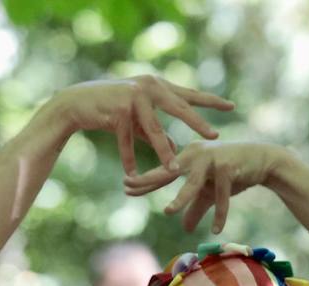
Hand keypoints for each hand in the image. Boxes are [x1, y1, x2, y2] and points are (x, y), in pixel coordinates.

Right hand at [50, 75, 232, 175]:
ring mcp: (133, 96)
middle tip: (215, 136)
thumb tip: (176, 148)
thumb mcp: (138, 121)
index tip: (232, 106)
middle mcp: (148, 87)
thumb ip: (157, 133)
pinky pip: (127, 140)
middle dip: (197, 123)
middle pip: (179, 107)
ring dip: (162, 152)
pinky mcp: (118, 109)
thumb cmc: (109, 110)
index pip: (189, 95)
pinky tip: (133, 175)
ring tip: (174, 170)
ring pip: (153, 129)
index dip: (210, 101)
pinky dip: (128, 158)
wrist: (76, 103)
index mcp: (157, 87)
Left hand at [124, 141, 286, 232]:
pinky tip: (215, 231)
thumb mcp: (211, 192)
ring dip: (182, 197)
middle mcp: (196, 154)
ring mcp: (213, 159)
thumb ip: (196, 208)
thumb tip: (185, 228)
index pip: (163, 171)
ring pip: (194, 183)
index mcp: (188, 157)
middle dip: (149, 180)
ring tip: (168, 211)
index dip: (145, 180)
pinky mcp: (230, 167)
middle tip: (129, 187)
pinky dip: (220, 213)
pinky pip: (222, 195)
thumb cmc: (233, 173)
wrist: (263, 161)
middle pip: (169, 171)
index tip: (125, 186)